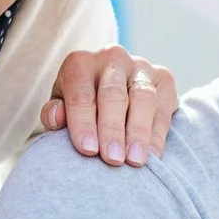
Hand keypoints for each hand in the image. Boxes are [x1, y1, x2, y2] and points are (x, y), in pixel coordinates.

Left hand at [39, 47, 174, 166]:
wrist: (114, 93)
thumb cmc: (81, 107)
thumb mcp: (62, 107)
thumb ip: (55, 114)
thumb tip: (56, 117)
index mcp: (80, 63)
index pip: (80, 94)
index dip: (83, 123)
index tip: (88, 151)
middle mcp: (112, 58)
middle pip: (112, 94)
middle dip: (112, 129)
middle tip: (112, 159)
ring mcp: (141, 66)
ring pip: (142, 97)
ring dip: (138, 131)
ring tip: (134, 160)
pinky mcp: (163, 78)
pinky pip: (163, 106)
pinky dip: (158, 133)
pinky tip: (153, 154)